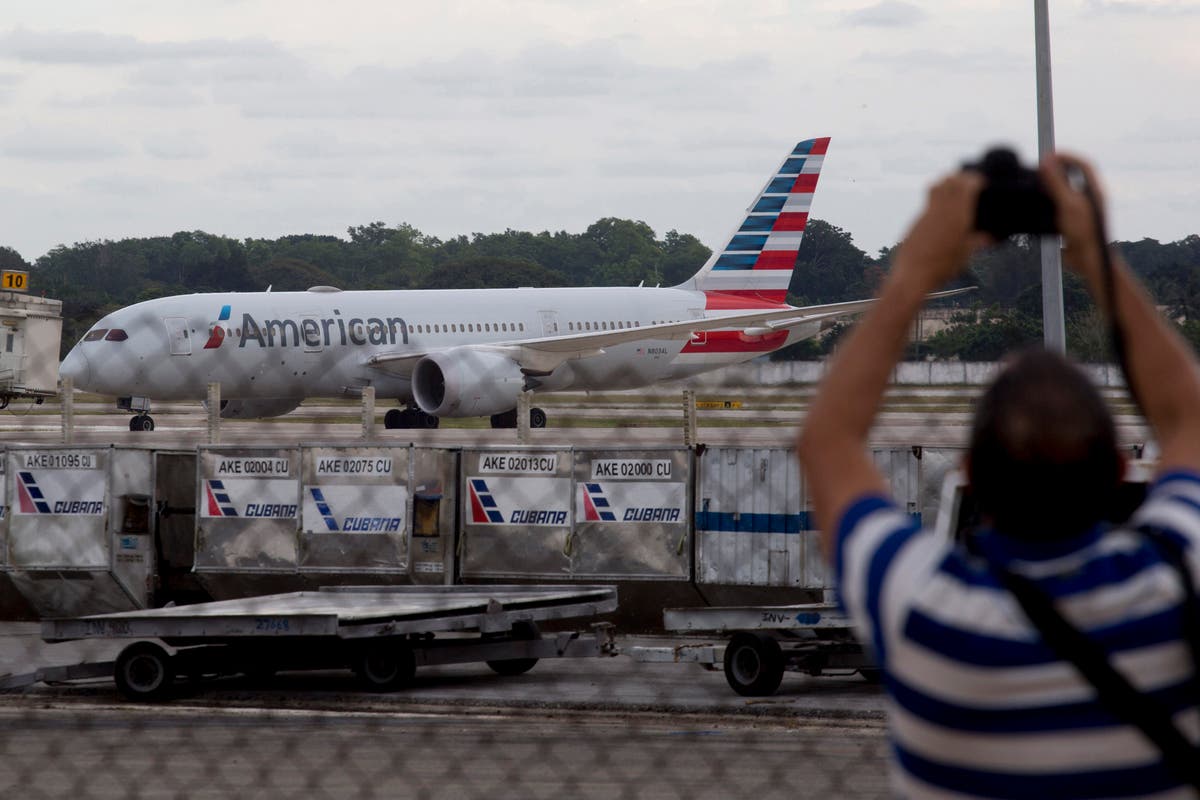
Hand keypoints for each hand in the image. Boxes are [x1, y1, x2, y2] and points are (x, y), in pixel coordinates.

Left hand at [892, 171, 988, 289]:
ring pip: (936, 186)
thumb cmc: (942, 267)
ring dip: (946, 182)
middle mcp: (941, 210)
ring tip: (954, 187)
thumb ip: (979, 241)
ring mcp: (926, 213)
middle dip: (961, 177)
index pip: (966, 185)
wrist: (912, 275)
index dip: (974, 179)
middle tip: (969, 181)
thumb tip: (993, 237)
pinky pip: (928, 202)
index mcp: (958, 216)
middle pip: (950, 181)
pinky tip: (941, 208)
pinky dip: (937, 198)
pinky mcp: (916, 221)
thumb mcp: (965, 254)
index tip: (981, 181)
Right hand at [1039, 153, 1106, 285]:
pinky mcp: (1070, 224)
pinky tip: (1037, 207)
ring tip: (1037, 184)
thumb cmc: (1085, 232)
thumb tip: (1046, 162)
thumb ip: (1057, 183)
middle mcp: (1088, 198)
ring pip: (1065, 192)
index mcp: (1093, 190)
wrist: (1089, 261)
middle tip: (1040, 167)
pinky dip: (1048, 204)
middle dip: (1057, 169)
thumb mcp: (1068, 204)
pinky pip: (1058, 209)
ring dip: (1051, 186)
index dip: (1068, 156)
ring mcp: (1079, 211)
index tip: (1050, 155)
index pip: (1084, 164)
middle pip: (1073, 177)